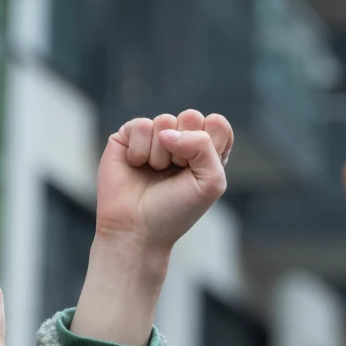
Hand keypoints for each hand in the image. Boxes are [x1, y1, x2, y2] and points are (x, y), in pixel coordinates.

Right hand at [70, 110, 231, 345]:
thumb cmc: (176, 210)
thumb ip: (205, 146)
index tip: (198, 171)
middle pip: (191, 116)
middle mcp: (181, 140)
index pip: (217, 124)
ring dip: (161, 154)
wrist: (137, 229)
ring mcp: (153, 137)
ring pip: (165, 121)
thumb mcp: (210, 182)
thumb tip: (167, 132)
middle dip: (185, 147)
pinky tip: (136, 166)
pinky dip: (140, 150)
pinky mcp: (128, 136)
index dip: (209, 144)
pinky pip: (140, 125)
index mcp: (205, 150)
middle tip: (175, 171)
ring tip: (154, 172)